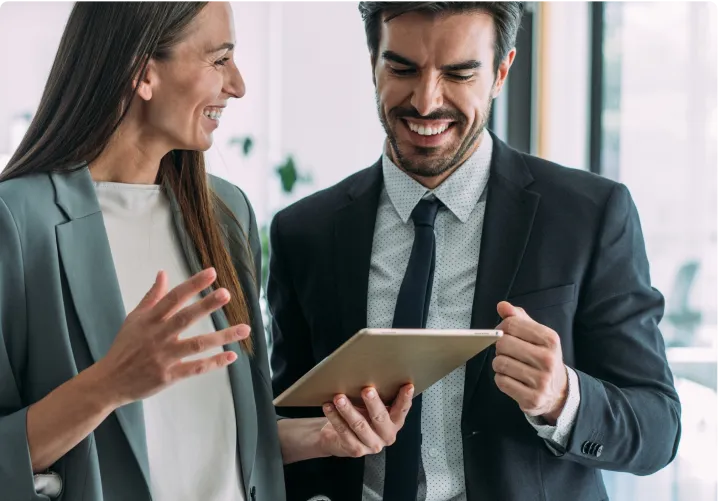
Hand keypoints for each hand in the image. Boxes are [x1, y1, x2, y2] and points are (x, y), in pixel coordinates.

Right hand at [98, 268, 250, 406]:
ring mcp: (164, 357)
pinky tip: (231, 355)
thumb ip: (152, 296)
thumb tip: (163, 273)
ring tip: (244, 329)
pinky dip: (214, 362)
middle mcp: (158, 336)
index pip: (174, 297)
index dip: (193, 284)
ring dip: (222, 336)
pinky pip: (195, 368)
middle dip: (206, 305)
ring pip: (197, 345)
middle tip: (226, 294)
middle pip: (185, 318)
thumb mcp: (134, 319)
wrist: (109, 382)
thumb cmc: (124, 347)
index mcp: (150, 320)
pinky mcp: (169, 376)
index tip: (212, 272)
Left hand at [318, 384, 413, 456]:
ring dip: (348, 410)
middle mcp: (386, 435)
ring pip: (359, 425)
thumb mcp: (371, 408)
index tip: (407, 386)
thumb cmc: (360, 417)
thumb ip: (377, 398)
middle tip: (367, 390)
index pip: (402, 410)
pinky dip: (335, 417)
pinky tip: (329, 407)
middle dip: (373, 403)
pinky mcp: (356, 450)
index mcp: (394, 423)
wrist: (339, 440)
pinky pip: (344, 432)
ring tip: (339, 398)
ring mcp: (371, 444)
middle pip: (380, 418)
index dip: (405, 399)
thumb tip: (372, 374)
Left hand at [493, 302, 567, 423]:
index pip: (512, 324)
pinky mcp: (531, 398)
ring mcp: (541, 381)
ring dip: (499, 363)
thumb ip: (519, 318)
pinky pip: (501, 382)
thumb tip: (502, 306)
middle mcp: (548, 360)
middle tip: (507, 352)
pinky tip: (512, 379)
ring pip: (499, 363)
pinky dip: (501, 379)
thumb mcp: (537, 336)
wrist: (559, 392)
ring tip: (510, 365)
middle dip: (500, 347)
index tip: (504, 333)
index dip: (502, 327)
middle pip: (503, 343)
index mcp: (550, 339)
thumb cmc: (543, 358)